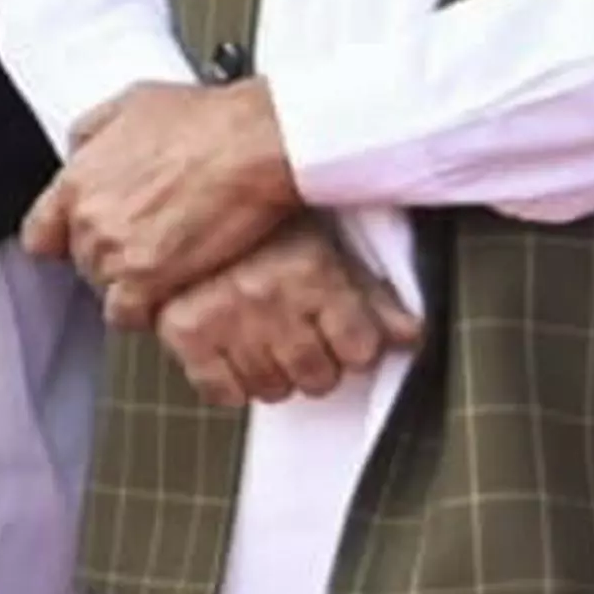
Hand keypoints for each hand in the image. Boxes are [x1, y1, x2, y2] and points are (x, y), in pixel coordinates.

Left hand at [23, 80, 302, 328]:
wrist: (255, 143)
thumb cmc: (208, 121)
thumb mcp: (133, 103)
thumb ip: (93, 133)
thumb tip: (79, 151)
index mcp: (76, 181)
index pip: (39, 233)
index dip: (61, 240)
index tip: (77, 242)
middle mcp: (88, 220)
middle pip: (81, 262)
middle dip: (110, 255)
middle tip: (147, 242)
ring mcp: (115, 253)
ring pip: (104, 289)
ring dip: (131, 283)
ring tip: (167, 262)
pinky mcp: (147, 280)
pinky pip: (129, 314)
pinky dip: (147, 308)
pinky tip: (169, 289)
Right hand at [151, 216, 419, 407]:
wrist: (193, 201)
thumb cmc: (267, 226)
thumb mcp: (327, 246)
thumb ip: (371, 295)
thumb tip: (409, 335)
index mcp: (311, 271)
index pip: (359, 349)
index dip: (357, 347)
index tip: (347, 337)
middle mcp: (268, 297)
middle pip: (317, 377)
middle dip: (320, 367)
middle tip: (308, 345)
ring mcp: (223, 317)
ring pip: (271, 389)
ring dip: (277, 377)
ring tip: (272, 349)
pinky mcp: (184, 332)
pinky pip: (220, 392)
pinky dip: (231, 386)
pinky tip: (237, 361)